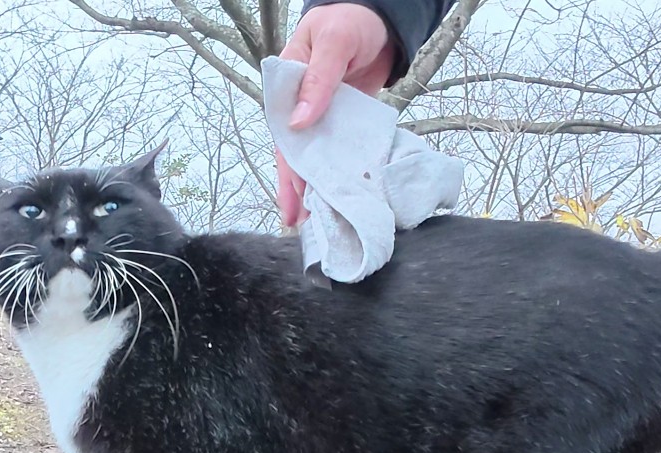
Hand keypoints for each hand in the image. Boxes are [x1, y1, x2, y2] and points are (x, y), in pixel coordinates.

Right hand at [276, 4, 394, 226]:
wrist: (378, 19)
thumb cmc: (348, 21)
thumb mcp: (332, 44)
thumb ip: (318, 81)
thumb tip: (300, 123)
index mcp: (286, 87)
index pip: (283, 135)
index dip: (286, 169)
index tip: (292, 198)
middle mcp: (300, 107)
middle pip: (295, 155)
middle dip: (297, 190)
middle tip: (300, 225)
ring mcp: (323, 117)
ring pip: (315, 158)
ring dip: (315, 188)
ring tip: (317, 222)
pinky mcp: (344, 124)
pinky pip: (339, 152)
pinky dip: (338, 174)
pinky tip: (341, 197)